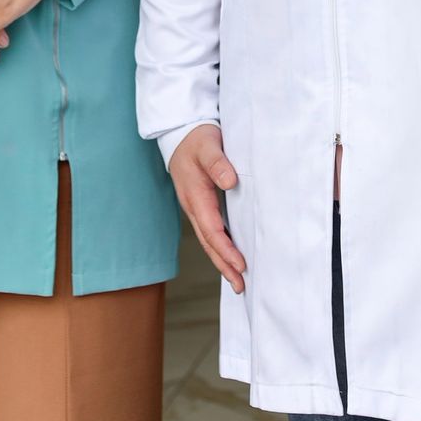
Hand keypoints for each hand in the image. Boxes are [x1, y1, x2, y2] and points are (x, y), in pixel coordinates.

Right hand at [168, 125, 245, 293]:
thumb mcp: (207, 145)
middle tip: (240, 286)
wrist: (180, 133)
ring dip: (222, 260)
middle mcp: (193, 206)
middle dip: (224, 265)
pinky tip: (230, 255)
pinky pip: (211, 231)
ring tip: (237, 281)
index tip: (240, 264)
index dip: (226, 249)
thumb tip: (230, 182)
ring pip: (209, 240)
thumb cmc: (196, 139)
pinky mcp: (201, 204)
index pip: (212, 230)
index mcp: (195, 196)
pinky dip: (220, 247)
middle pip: (209, 242)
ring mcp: (195, 207)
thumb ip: (218, 162)